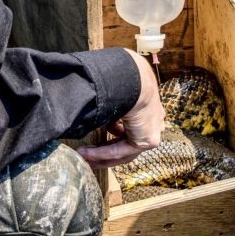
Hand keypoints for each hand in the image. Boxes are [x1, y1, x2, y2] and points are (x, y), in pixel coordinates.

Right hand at [77, 50, 165, 167]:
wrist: (132, 79)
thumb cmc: (121, 79)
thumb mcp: (113, 96)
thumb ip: (108, 110)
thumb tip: (90, 110)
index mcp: (147, 109)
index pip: (129, 129)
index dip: (111, 136)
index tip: (94, 143)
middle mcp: (152, 121)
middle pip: (127, 143)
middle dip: (105, 151)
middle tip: (87, 156)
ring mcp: (152, 131)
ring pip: (123, 150)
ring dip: (100, 154)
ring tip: (82, 156)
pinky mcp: (148, 140)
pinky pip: (122, 150)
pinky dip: (102, 152)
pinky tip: (86, 153)